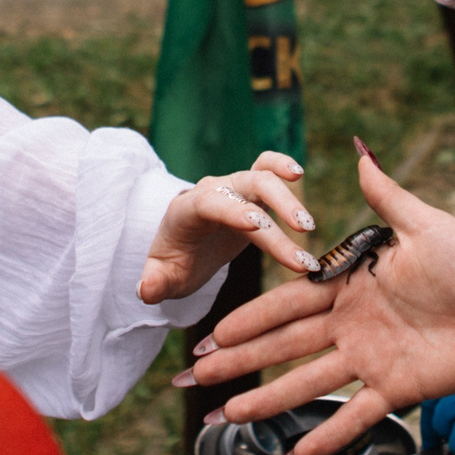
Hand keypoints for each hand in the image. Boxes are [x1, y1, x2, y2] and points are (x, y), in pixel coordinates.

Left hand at [140, 151, 320, 303]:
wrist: (183, 246)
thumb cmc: (174, 264)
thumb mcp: (162, 278)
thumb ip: (154, 283)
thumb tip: (146, 290)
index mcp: (187, 211)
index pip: (210, 204)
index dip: (232, 211)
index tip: (256, 225)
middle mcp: (211, 192)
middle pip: (245, 187)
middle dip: (275, 207)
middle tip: (302, 233)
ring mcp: (232, 187)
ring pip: (262, 178)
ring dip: (287, 198)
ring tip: (309, 228)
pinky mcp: (249, 191)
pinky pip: (266, 167)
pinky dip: (281, 164)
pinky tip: (298, 174)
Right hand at [181, 144, 454, 454]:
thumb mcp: (423, 224)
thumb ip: (385, 196)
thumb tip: (359, 153)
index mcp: (350, 286)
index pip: (286, 305)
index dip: (247, 320)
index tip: (211, 332)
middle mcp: (353, 325)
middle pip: (283, 347)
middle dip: (238, 362)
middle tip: (196, 375)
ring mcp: (372, 359)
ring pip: (308, 384)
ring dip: (267, 401)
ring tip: (228, 417)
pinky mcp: (399, 388)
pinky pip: (357, 416)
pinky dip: (328, 436)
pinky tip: (296, 454)